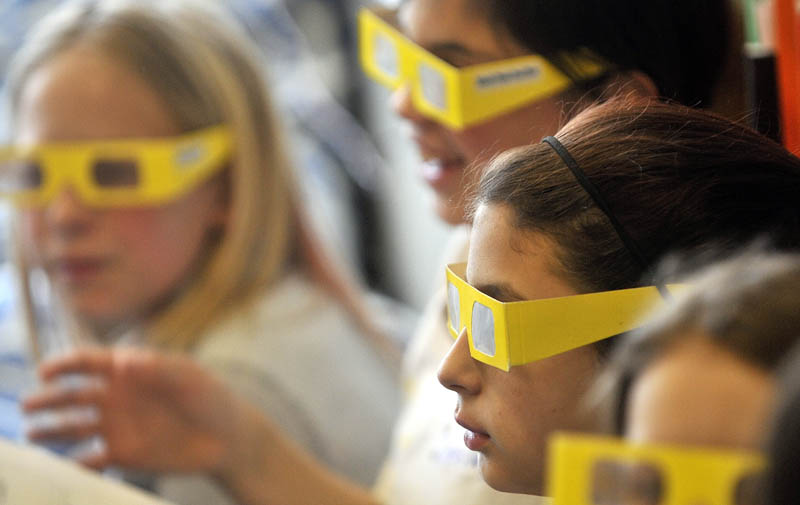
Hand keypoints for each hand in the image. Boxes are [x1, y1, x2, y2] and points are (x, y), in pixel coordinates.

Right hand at [23, 348, 244, 473]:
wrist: (228, 439)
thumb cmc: (212, 399)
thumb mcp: (190, 379)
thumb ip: (158, 369)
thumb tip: (124, 360)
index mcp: (130, 370)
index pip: (88, 362)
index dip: (64, 365)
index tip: (46, 372)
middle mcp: (116, 397)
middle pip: (73, 395)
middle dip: (48, 399)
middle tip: (28, 406)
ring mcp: (117, 426)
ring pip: (74, 427)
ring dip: (51, 431)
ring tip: (32, 435)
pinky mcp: (124, 454)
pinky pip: (91, 460)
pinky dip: (74, 464)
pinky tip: (61, 468)